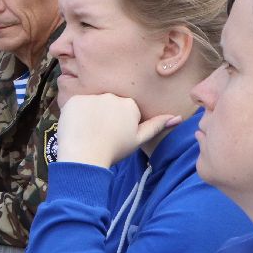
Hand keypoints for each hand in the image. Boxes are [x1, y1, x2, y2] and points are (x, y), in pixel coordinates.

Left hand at [56, 94, 180, 167]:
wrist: (85, 156)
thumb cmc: (114, 150)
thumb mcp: (139, 139)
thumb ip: (157, 126)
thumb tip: (178, 117)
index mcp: (130, 104)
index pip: (124, 110)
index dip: (119, 124)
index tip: (115, 136)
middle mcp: (112, 96)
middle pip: (108, 104)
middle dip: (105, 116)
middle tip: (101, 135)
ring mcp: (92, 96)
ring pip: (92, 104)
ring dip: (90, 114)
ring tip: (89, 132)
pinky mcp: (74, 100)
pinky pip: (77, 105)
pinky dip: (76, 115)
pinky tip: (78, 127)